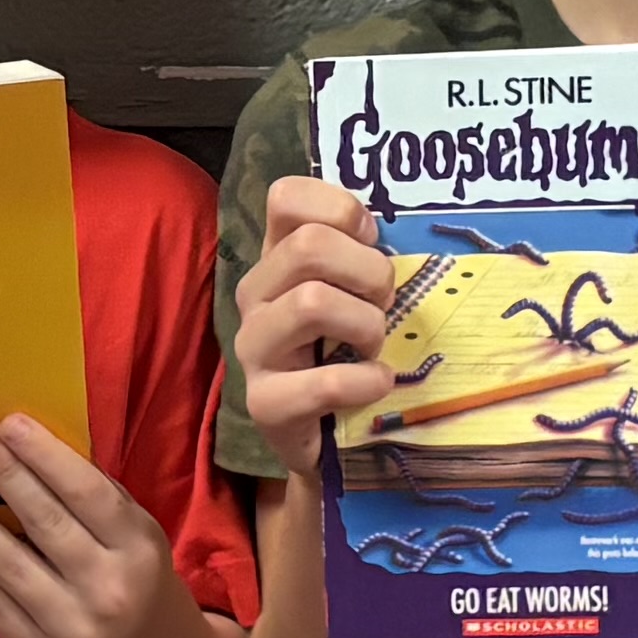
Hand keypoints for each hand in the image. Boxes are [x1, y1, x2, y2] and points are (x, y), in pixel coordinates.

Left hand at [0, 412, 183, 637]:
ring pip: (5, 563)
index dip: (45, 457)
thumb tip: (16, 440)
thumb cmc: (121, 563)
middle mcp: (109, 590)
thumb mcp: (126, 524)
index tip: (8, 423)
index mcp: (138, 547)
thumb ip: (85, 489)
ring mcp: (69, 626)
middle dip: (2, 473)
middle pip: (44, 522)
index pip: (87, 494)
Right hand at [229, 177, 401, 457]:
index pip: (285, 197)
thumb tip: (385, 232)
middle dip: (368, 271)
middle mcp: (254, 296)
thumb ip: (359, 256)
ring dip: (366, 325)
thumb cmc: (346, 353)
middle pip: (309, 245)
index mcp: (275, 259)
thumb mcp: (352, 294)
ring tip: (374, 347)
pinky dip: (366, 381)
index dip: (341, 209)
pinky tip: (376, 384)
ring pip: (312, 302)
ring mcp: (253, 349)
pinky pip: (324, 382)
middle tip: (384, 304)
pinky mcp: (264, 403)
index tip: (370, 241)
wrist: (325, 440)